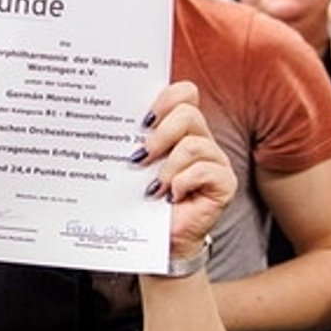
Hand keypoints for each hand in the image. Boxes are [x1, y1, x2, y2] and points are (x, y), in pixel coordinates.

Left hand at [137, 81, 234, 263]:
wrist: (153, 237)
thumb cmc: (141, 199)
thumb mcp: (131, 166)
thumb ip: (129, 142)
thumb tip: (106, 120)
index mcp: (178, 129)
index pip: (184, 93)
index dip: (166, 97)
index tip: (142, 120)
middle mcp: (199, 139)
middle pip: (188, 113)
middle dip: (161, 134)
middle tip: (140, 157)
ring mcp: (214, 161)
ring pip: (194, 144)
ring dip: (167, 167)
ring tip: (153, 187)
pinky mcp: (224, 183)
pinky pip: (206, 170)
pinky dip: (182, 182)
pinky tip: (170, 196)